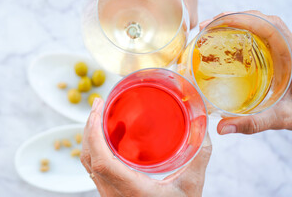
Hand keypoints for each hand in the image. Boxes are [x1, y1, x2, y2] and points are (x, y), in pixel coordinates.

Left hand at [81, 98, 211, 196]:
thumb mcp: (191, 186)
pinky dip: (96, 148)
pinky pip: (95, 168)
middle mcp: (112, 192)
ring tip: (100, 116)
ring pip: (88, 163)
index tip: (97, 110)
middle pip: (88, 157)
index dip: (93, 133)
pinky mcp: (110, 193)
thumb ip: (198, 156)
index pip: (101, 160)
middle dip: (89, 128)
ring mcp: (108, 194)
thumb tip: (203, 129)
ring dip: (90, 137)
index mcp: (130, 189)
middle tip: (98, 104)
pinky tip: (110, 137)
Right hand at [200, 10, 291, 134]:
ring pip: (259, 23)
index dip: (239, 19)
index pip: (267, 24)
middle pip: (259, 19)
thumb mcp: (283, 118)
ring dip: (235, 22)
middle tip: (206, 27)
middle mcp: (289, 44)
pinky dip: (241, 31)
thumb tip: (222, 128)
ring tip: (212, 31)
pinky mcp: (281, 50)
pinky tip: (227, 43)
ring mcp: (285, 45)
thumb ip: (254, 123)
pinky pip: (260, 33)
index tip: (215, 23)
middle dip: (230, 18)